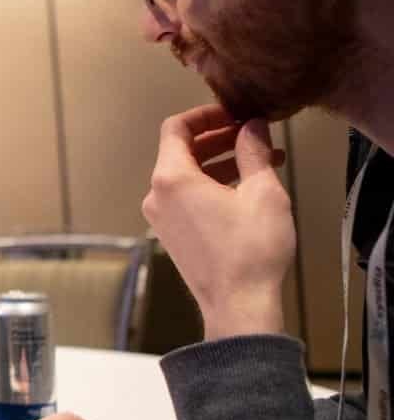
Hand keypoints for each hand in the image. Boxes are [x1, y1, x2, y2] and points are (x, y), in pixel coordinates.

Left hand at [142, 106, 294, 339]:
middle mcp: (157, 196)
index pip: (176, 128)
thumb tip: (253, 126)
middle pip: (181, 151)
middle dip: (218, 139)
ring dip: (220, 163)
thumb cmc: (250, 250)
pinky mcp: (171, 235)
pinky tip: (246, 187)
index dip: (206, 115)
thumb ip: (253, 151)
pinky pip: (186, 198)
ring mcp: (161, 218)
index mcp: (171, 179)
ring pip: (186, 176)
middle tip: (253, 135)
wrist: (239, 305)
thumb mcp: (261, 192)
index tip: (234, 114)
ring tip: (262, 160)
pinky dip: (212, 185)